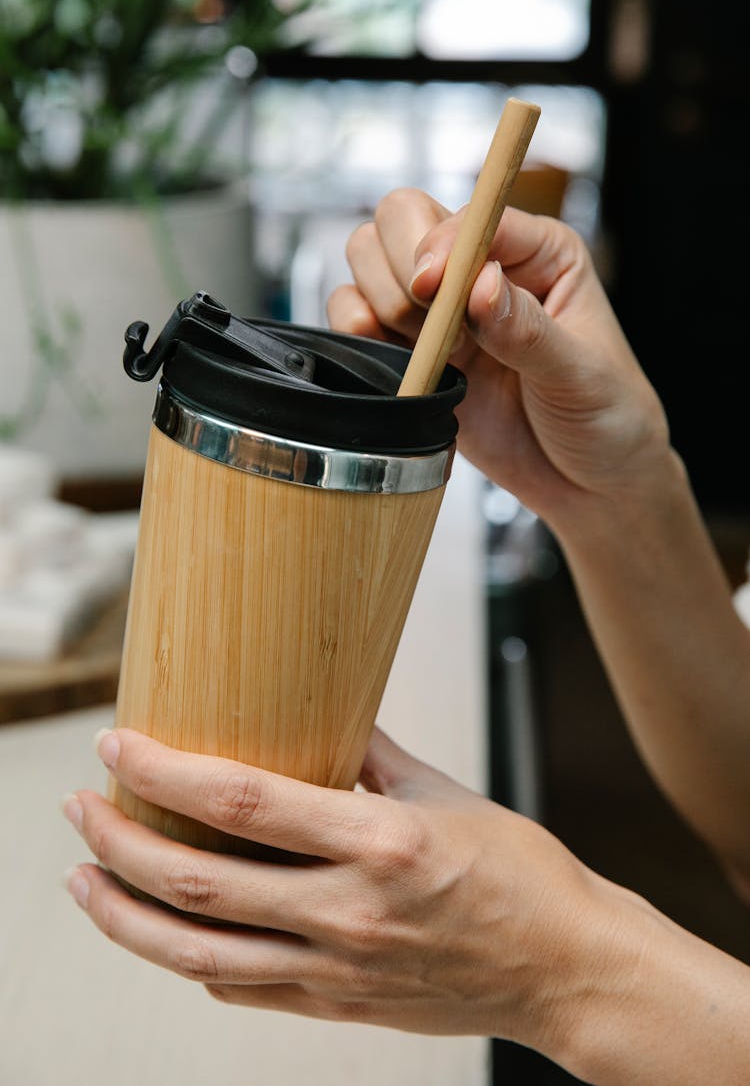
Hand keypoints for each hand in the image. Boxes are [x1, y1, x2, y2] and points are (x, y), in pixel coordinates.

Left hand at [62, 726, 614, 1052]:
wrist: (564, 968)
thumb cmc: (519, 875)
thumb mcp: (445, 792)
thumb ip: (372, 753)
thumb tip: (323, 709)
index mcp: (379, 842)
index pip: (242, 801)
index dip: (166, 771)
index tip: (119, 745)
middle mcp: (349, 911)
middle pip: (200, 880)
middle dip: (120, 841)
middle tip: (82, 807)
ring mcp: (337, 970)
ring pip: (197, 952)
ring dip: (125, 914)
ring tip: (84, 878)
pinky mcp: (336, 1007)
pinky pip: (239, 989)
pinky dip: (187, 958)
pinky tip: (162, 931)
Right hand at [327, 190, 671, 526]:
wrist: (587, 484)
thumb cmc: (606, 418)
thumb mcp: (580, 375)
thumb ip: (528, 330)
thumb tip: (483, 284)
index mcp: (538, 252)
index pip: (471, 216)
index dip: (442, 242)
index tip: (432, 286)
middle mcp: (482, 268)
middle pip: (402, 217)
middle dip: (401, 266)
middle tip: (432, 324)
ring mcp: (440, 310)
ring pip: (369, 257)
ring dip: (381, 300)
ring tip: (434, 353)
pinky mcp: (410, 352)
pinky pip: (353, 316)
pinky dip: (356, 334)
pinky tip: (396, 364)